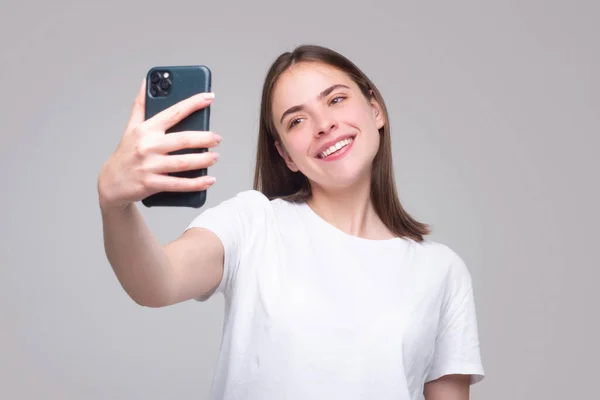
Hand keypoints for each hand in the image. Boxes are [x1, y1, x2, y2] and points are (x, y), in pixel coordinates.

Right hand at [98, 79, 220, 210]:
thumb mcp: (130, 128)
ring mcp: (149, 166)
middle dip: (204, 138)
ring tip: (215, 157)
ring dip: (203, 160)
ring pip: (183, 162)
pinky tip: (209, 180)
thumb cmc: (125, 153)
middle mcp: (148, 146)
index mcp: (146, 129)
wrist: (110, 183)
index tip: (209, 97)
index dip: (193, 103)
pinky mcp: (151, 184)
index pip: (173, 112)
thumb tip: (147, 82)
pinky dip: (196, 183)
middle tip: (217, 138)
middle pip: (183, 139)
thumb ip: (140, 105)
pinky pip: (178, 184)